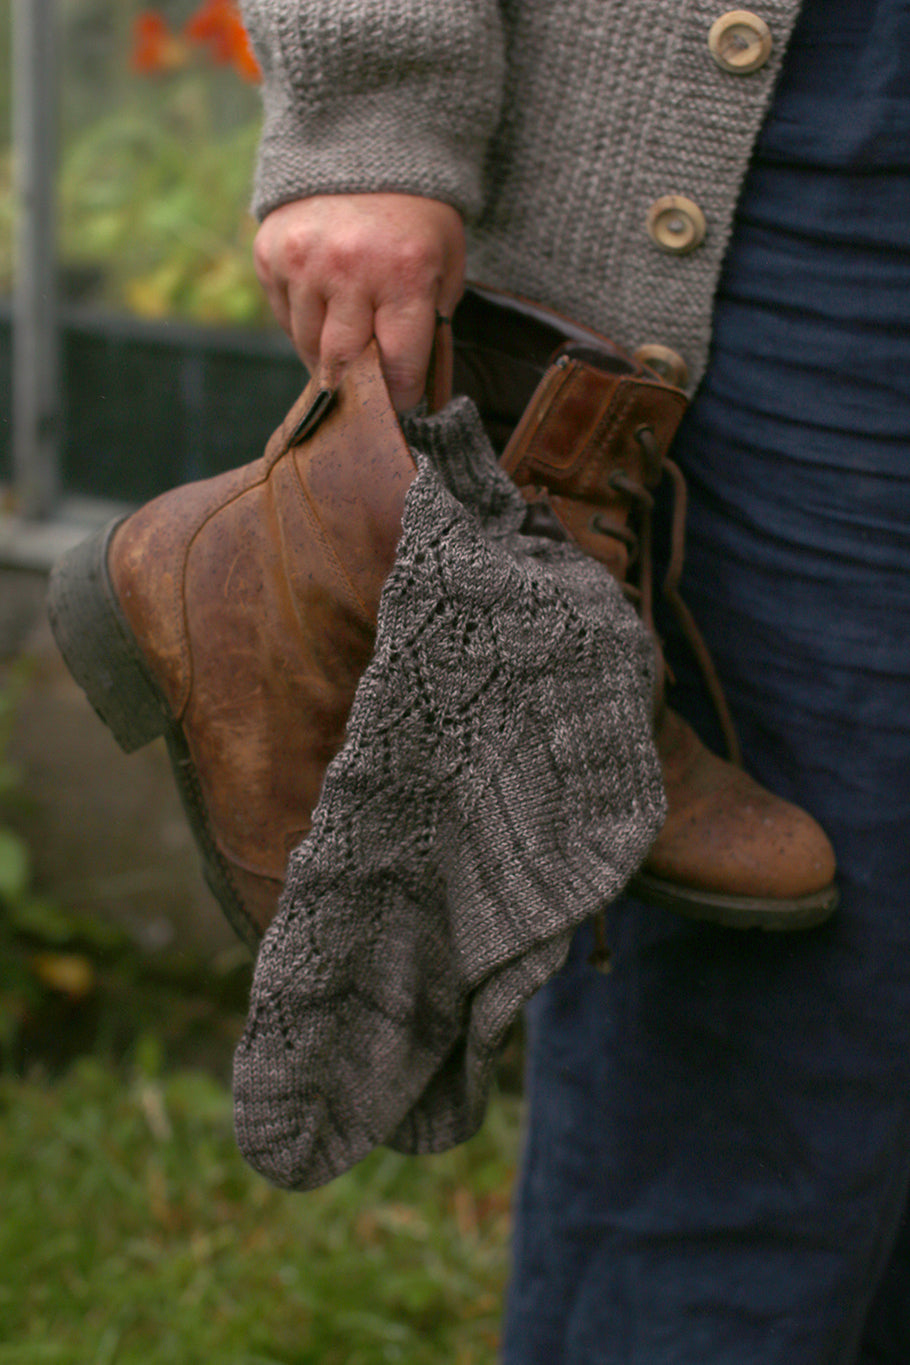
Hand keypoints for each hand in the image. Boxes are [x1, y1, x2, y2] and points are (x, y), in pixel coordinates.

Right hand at [252, 193, 465, 409]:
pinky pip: (283, 317)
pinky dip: (303, 324)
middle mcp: (349, 269)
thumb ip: (432, 329)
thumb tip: (414, 391)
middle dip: (357, 384)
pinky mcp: (270, 253)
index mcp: (404, 275)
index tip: (400, 400)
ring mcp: (303, 261)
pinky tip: (322, 304)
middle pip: (342, 365)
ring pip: (306, 346)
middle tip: (367, 386)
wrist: (365, 145)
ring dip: (325, 356)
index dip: (400, 394)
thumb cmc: (416, 220)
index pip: (396, 367)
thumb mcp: (445, 268)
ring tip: (344, 339)